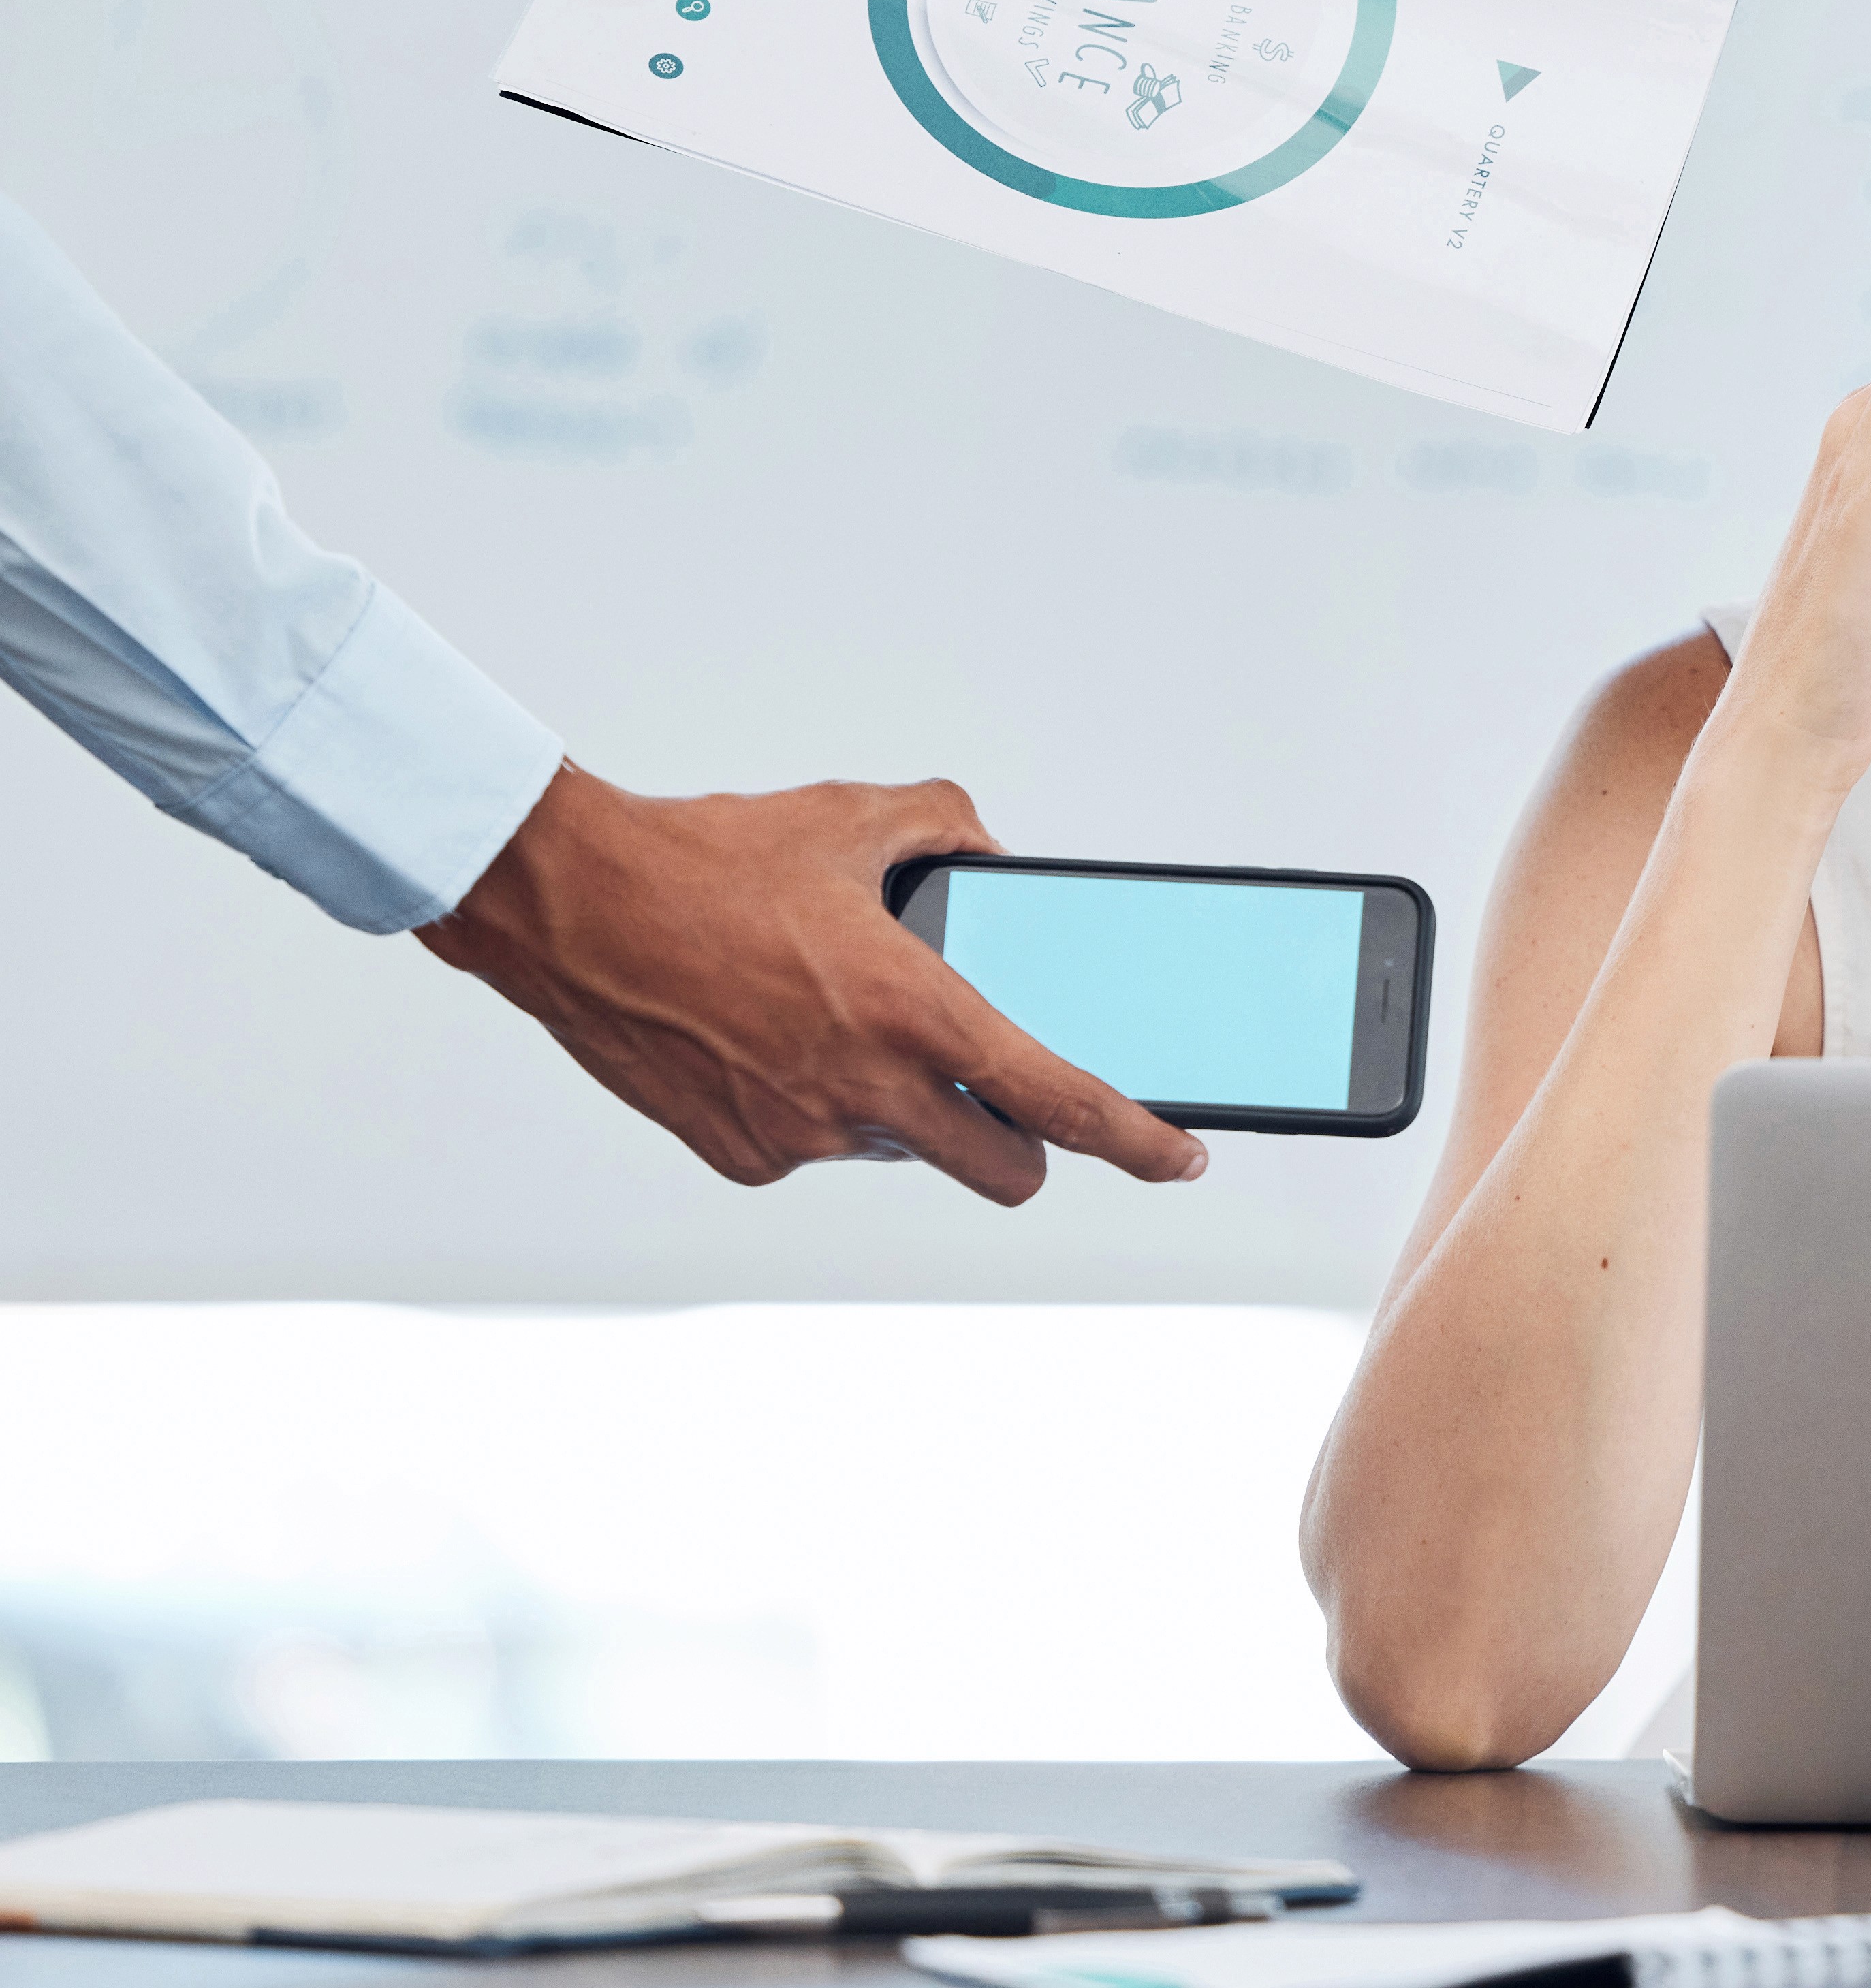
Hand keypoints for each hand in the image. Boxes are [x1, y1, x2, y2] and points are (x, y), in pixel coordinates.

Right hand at [417, 767, 1209, 1201]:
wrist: (571, 906)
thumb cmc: (710, 859)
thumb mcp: (857, 818)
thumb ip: (951, 828)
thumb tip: (991, 856)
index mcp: (915, 1011)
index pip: (1061, 1101)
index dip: (1136, 1141)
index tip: (1182, 1159)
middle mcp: (865, 1089)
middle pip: (1002, 1169)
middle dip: (1022, 1144)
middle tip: (1008, 1098)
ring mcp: (799, 1134)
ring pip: (901, 1148)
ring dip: (904, 1107)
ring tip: (838, 1020)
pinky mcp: (739, 1157)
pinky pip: (815, 1147)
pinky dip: (818, 1107)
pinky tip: (774, 1039)